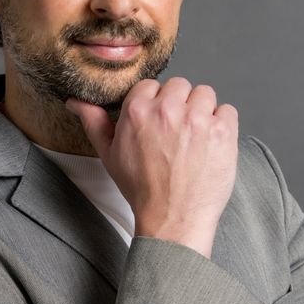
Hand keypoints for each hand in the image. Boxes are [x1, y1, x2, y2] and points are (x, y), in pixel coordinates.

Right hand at [66, 78, 237, 258]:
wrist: (173, 219)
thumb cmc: (141, 189)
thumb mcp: (109, 154)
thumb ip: (94, 122)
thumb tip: (76, 102)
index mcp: (138, 110)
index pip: (152, 85)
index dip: (156, 104)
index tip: (159, 122)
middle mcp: (168, 109)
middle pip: (180, 85)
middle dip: (180, 105)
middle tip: (178, 132)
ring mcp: (198, 119)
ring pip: (205, 94)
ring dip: (202, 111)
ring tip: (196, 138)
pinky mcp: (223, 131)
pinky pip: (227, 110)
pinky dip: (223, 124)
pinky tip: (211, 144)